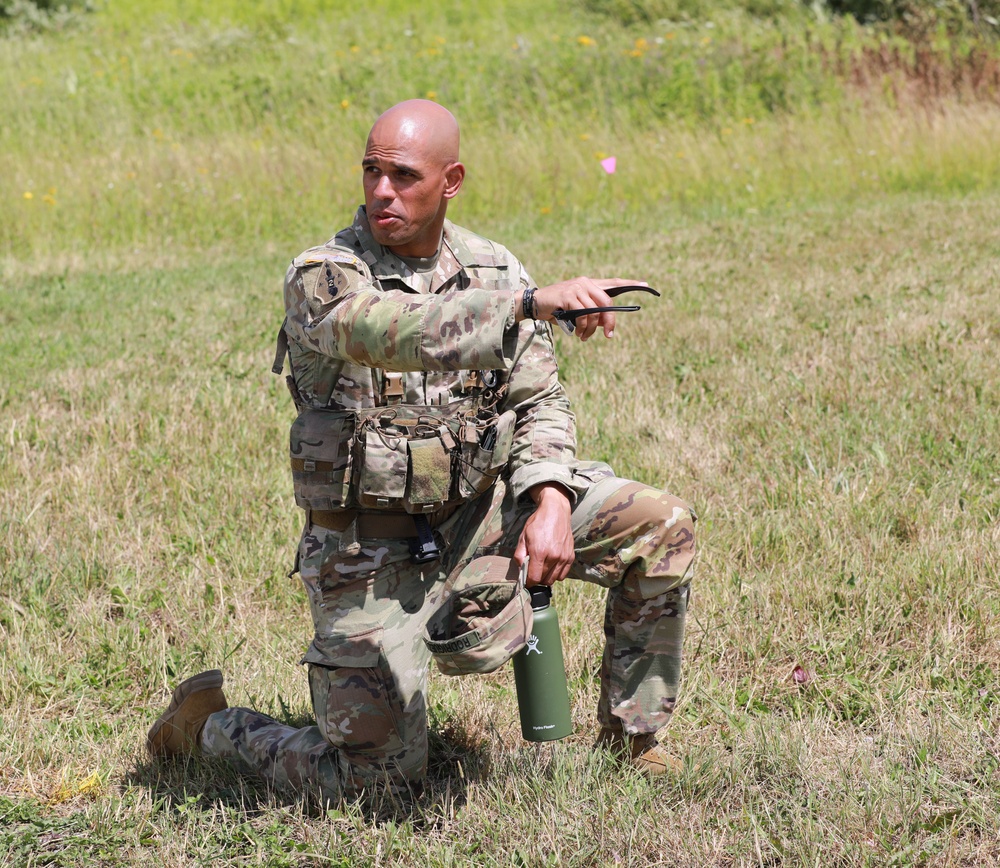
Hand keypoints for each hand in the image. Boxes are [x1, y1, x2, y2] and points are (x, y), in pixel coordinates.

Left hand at [514, 483, 574, 585]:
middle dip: (537, 579)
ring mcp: (564, 557)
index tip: (526, 579)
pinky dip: (556, 574)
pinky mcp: (570, 556)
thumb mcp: (523, 537)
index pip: (534, 578)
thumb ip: (519, 555)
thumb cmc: (538, 523)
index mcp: (539, 552)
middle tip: (533, 571)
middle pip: (544, 580)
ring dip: (546, 577)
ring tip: (542, 568)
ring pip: (554, 579)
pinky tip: (551, 566)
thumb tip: (520, 570)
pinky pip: (563, 574)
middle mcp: (553, 557)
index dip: (528, 581)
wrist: (555, 512)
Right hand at [526, 277, 649, 340]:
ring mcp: (576, 288)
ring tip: (584, 337)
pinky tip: (577, 333)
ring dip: (591, 329)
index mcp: (590, 284)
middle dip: (609, 321)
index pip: (614, 283)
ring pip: (594, 311)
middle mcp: (585, 283)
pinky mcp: (567, 295)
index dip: (630, 284)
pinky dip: (582, 327)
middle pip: (607, 302)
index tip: (646, 285)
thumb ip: (592, 313)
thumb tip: (606, 324)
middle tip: (608, 335)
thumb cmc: (557, 308)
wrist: (535, 304)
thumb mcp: (577, 311)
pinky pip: (582, 315)